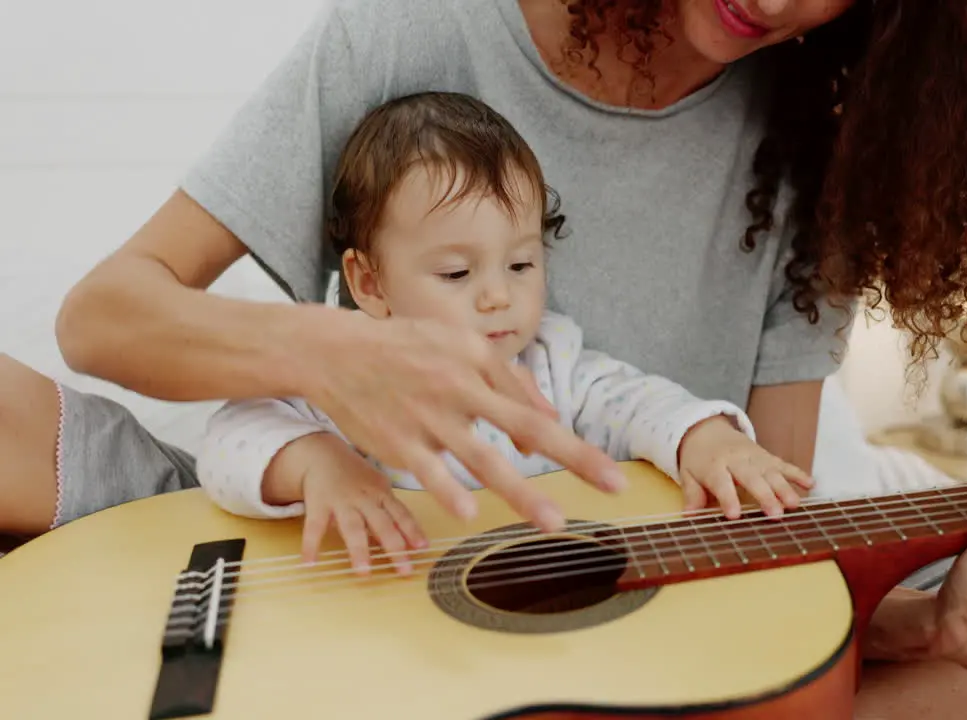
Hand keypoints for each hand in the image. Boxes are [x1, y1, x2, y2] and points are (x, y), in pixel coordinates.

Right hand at [264, 432, 427, 575]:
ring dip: (359, 550)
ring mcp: (341, 501)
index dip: (412, 530)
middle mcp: (364, 498)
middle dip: (394, 547)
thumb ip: (388, 512)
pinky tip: (310, 562)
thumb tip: (405, 541)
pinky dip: (311, 545)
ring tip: (363, 572)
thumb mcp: (377, 488)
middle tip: (404, 570)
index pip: (401, 514)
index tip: (422, 548)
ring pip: (352, 527)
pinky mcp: (318, 504)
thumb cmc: (355, 476)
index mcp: (381, 494)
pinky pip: (315, 526)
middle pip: (382, 523)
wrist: (323, 454)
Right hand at [301, 309, 625, 532]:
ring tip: (554, 522)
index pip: (533, 407)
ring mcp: (430, 418)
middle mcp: (461, 388)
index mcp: (479, 363)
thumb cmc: (405, 347)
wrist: (333, 350)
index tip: (605, 473)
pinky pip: (430, 472)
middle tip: (613, 485)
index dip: (570, 442)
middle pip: (527, 428)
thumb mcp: (459, 345)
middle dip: (575, 458)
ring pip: (484, 460)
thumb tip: (547, 417)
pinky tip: (469, 513)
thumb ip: (506, 378)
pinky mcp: (398, 443)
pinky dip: (450, 492)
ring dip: (523, 493)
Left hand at [676, 415, 813, 518]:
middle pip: (752, 477)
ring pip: (771, 472)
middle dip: (764, 495)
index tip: (734, 515)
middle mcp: (736, 460)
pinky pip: (783, 464)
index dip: (728, 499)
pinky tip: (811, 484)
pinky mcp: (766, 455)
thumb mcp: (688, 474)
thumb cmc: (698, 459)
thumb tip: (689, 516)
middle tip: (775, 515)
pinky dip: (797, 473)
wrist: (707, 429)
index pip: (722, 483)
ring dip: (784, 487)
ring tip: (794, 505)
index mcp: (714, 466)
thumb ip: (692, 495)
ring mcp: (754, 456)